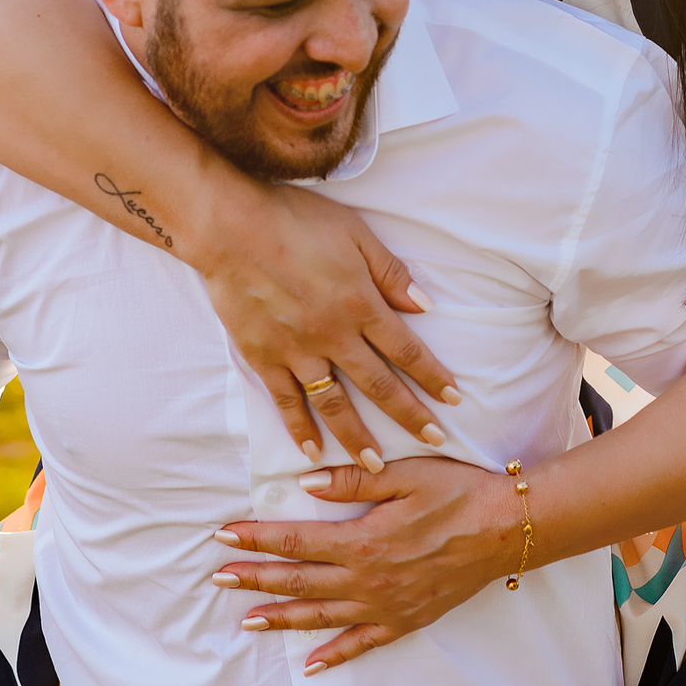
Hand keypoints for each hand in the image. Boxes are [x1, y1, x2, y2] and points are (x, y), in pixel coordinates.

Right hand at [203, 182, 460, 467]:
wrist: (231, 228)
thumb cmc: (296, 221)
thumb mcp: (356, 234)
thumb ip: (390, 273)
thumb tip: (425, 306)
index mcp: (361, 304)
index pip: (406, 350)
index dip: (432, 377)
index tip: (454, 400)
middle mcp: (333, 335)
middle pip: (379, 384)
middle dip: (410, 415)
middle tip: (434, 440)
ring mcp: (296, 350)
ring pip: (334, 403)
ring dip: (358, 437)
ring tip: (376, 464)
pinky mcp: (263, 357)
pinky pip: (285, 401)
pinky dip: (299, 428)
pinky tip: (312, 450)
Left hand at [210, 457, 518, 670]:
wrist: (506, 531)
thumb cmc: (458, 493)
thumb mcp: (405, 474)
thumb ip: (353, 479)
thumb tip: (306, 483)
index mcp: (362, 540)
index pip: (296, 540)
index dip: (258, 538)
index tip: (225, 536)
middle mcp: (367, 580)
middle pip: (298, 582)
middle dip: (256, 579)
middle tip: (219, 578)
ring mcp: (385, 606)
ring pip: (321, 617)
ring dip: (282, 618)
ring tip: (247, 620)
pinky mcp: (405, 621)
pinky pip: (362, 644)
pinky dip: (335, 655)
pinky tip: (312, 664)